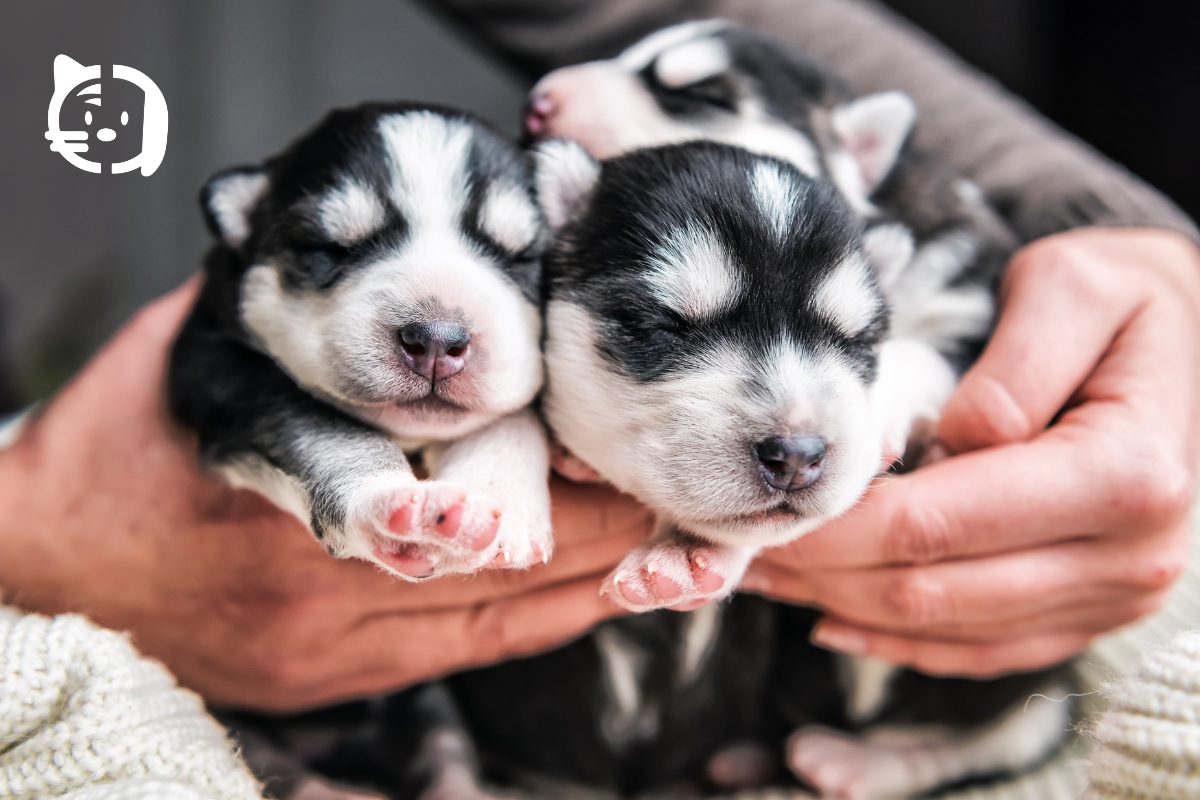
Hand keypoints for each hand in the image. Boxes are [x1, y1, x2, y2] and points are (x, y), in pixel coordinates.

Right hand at [0, 280, 649, 711]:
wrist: (51, 572)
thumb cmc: (124, 439)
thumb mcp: (191, 339)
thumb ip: (289, 297)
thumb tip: (373, 248)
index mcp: (272, 446)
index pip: (445, 448)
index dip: (546, 441)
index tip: (617, 425)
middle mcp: (306, 550)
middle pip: (495, 533)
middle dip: (597, 509)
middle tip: (685, 481)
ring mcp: (324, 628)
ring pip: (500, 603)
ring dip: (595, 570)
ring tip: (684, 545)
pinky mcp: (334, 675)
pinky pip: (473, 651)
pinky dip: (552, 618)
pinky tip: (616, 592)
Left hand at [743, 228, 1199, 676]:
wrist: (1194, 345)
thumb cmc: (1127, 304)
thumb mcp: (1074, 286)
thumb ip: (1013, 364)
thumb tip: (952, 443)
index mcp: (1121, 474)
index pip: (934, 524)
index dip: (834, 528)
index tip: (763, 511)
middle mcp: (1127, 556)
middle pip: (929, 589)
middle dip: (821, 573)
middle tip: (739, 548)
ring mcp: (1112, 596)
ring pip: (944, 629)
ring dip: (843, 609)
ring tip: (769, 573)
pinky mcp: (1088, 612)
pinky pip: (981, 651)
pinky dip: (901, 642)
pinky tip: (835, 619)